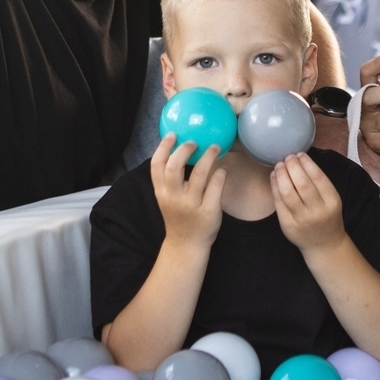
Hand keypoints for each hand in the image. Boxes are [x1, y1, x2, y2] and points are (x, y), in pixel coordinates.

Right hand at [150, 133, 224, 250]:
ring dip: (208, 157)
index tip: (173, 134)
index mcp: (162, 193)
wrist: (186, 245)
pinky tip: (222, 169)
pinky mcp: (209, 212)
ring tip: (214, 147)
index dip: (163, 147)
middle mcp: (174, 198)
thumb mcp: (166, 198)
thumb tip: (179, 148)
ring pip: (199, 175)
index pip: (156, 166)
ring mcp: (191, 206)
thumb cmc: (178, 216)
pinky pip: (216, 187)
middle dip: (184, 150)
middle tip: (194, 141)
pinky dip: (220, 174)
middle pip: (175, 168)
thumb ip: (169, 179)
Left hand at [272, 153, 346, 253]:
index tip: (300, 154)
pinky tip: (274, 177)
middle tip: (287, 157)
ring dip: (281, 175)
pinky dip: (274, 187)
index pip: (318, 177)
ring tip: (279, 165)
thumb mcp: (331, 199)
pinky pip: (278, 203)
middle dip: (292, 167)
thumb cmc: (327, 216)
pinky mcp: (288, 225)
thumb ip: (319, 182)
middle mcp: (317, 211)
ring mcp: (301, 220)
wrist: (324, 244)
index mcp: (331, 201)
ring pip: (288, 193)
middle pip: (302, 184)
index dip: (307, 163)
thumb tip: (300, 158)